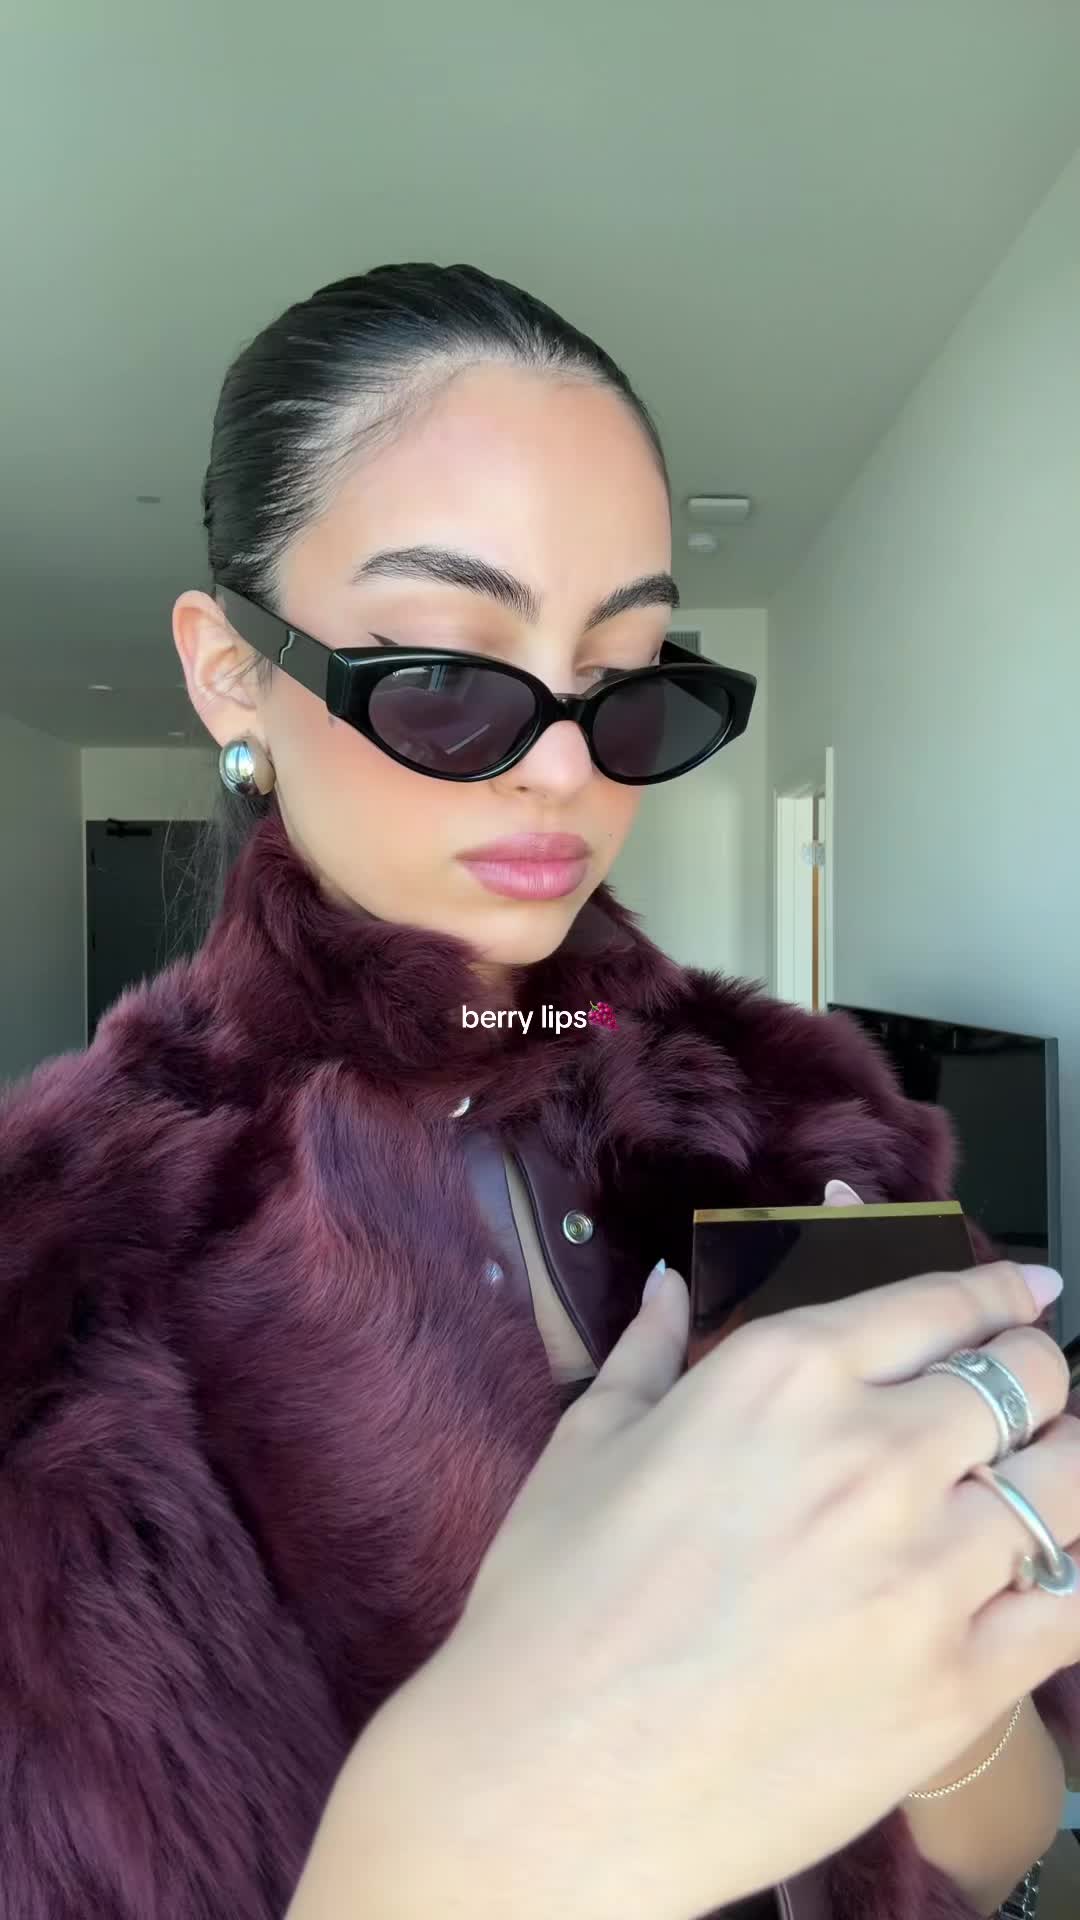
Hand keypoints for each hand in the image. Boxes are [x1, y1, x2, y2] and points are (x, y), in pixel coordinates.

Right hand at [381, 1255, 1078, 1919]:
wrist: (552, 1780)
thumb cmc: (553, 1610)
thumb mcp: (586, 1445)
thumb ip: (648, 1352)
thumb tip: (666, 1289)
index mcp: (785, 1376)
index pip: (939, 1304)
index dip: (995, 1291)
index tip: (1023, 1291)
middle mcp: (873, 1454)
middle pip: (1024, 1380)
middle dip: (1035, 1372)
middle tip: (1029, 1392)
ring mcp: (927, 1570)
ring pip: (1068, 1483)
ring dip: (1064, 1465)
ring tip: (1045, 1477)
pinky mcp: (957, 1684)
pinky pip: (1072, 1606)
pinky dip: (1070, 1576)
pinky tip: (1045, 1574)